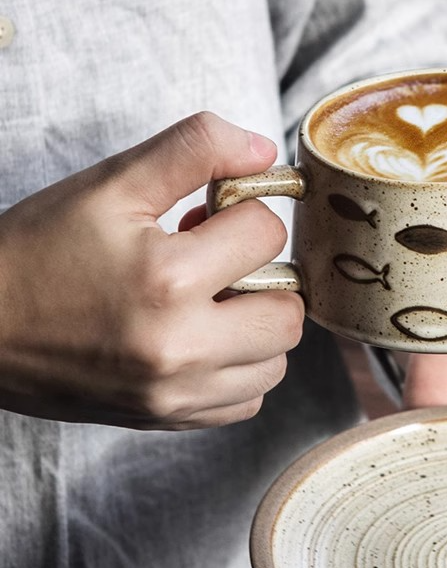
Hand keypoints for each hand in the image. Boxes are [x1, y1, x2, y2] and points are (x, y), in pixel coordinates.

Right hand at [0, 112, 303, 428]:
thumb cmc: (37, 253)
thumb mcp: (109, 184)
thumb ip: (194, 150)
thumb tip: (267, 152)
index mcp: (166, 279)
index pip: (266, 234)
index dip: (244, 213)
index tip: (212, 216)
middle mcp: (182, 347)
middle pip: (289, 310)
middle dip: (266, 276)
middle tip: (221, 263)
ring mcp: (178, 393)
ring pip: (276, 359)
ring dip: (258, 324)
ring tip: (211, 302)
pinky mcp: (171, 418)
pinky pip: (248, 398)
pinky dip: (241, 368)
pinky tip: (204, 341)